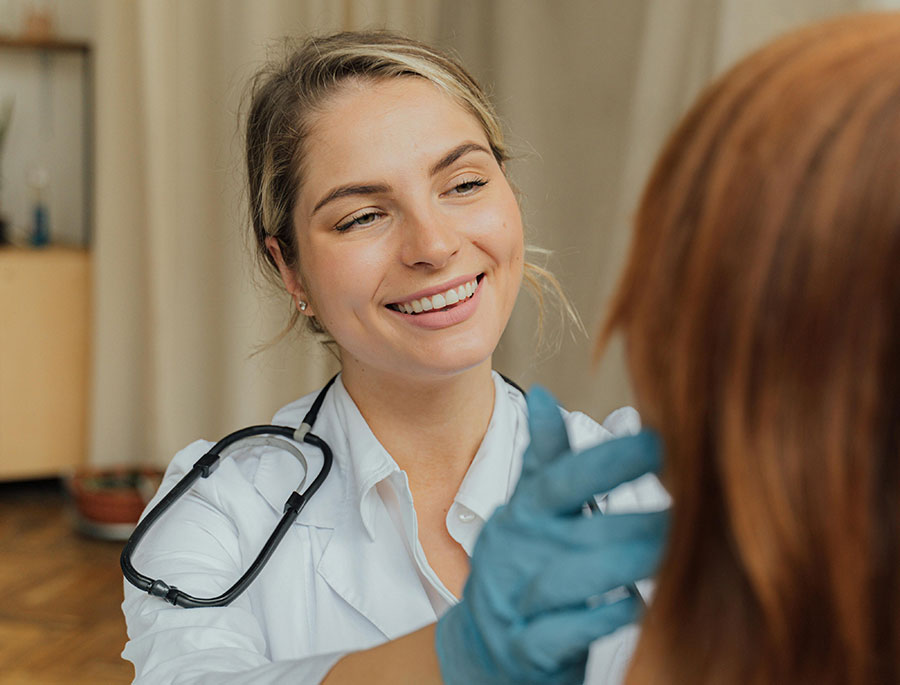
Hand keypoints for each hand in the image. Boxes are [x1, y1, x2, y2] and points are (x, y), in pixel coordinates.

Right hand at [435, 386, 666, 683]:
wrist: (484, 651)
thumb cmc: (521, 570)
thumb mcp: (527, 513)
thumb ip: (544, 459)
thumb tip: (543, 395)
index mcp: (524, 516)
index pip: (560, 480)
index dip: (607, 460)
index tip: (658, 441)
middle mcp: (517, 554)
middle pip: (576, 529)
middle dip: (636, 520)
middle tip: (690, 509)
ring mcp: (517, 603)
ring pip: (570, 580)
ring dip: (624, 564)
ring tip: (671, 553)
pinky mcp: (526, 649)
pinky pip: (563, 633)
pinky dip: (600, 619)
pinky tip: (636, 605)